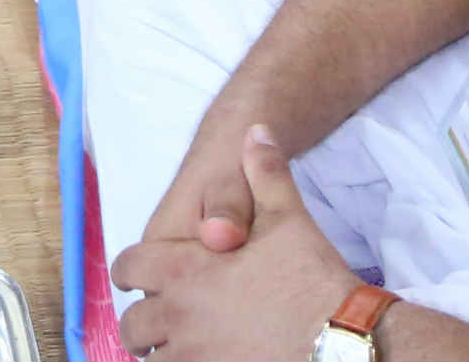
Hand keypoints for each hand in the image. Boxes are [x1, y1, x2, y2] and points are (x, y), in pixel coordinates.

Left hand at [114, 124, 363, 359]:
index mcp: (182, 271)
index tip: (135, 278)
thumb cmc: (310, 278)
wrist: (340, 340)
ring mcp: (194, 358)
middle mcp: (178, 317)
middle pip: (134, 327)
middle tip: (150, 328)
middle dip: (140, 326)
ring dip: (159, 356)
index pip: (128, 268)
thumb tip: (257, 129)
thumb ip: (265, 170)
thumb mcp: (287, 215)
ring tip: (171, 353)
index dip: (130, 271)